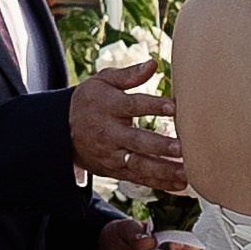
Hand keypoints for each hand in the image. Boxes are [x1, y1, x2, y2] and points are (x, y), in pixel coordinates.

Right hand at [70, 59, 187, 196]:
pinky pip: (139, 178)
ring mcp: (112, 155)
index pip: (132, 106)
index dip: (153, 106)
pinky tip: (180, 185)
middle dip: (159, 146)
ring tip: (186, 173)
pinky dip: (160, 184)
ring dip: (163, 171)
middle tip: (182, 148)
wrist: (63, 130)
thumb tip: (153, 64)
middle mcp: (109, 133)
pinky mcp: (115, 170)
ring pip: (138, 165)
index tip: (174, 106)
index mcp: (108, 107)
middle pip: (136, 141)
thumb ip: (129, 75)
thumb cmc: (92, 100)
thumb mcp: (103, 81)